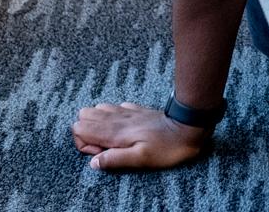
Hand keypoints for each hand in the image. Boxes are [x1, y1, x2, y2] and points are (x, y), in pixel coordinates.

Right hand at [72, 102, 209, 170]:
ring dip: (98, 125)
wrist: (188, 126)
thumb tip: (93, 162)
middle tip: (105, 147)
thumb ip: (114, 159)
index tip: (100, 153)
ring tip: (113, 139)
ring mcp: (127, 111)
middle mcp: (117, 118)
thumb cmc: (166, 146)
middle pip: (84, 115)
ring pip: (98, 109)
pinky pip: (116, 107)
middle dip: (87, 133)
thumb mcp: (140, 159)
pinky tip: (124, 128)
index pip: (80, 128)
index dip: (84, 144)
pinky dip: (113, 117)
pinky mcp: (137, 110)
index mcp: (115, 131)